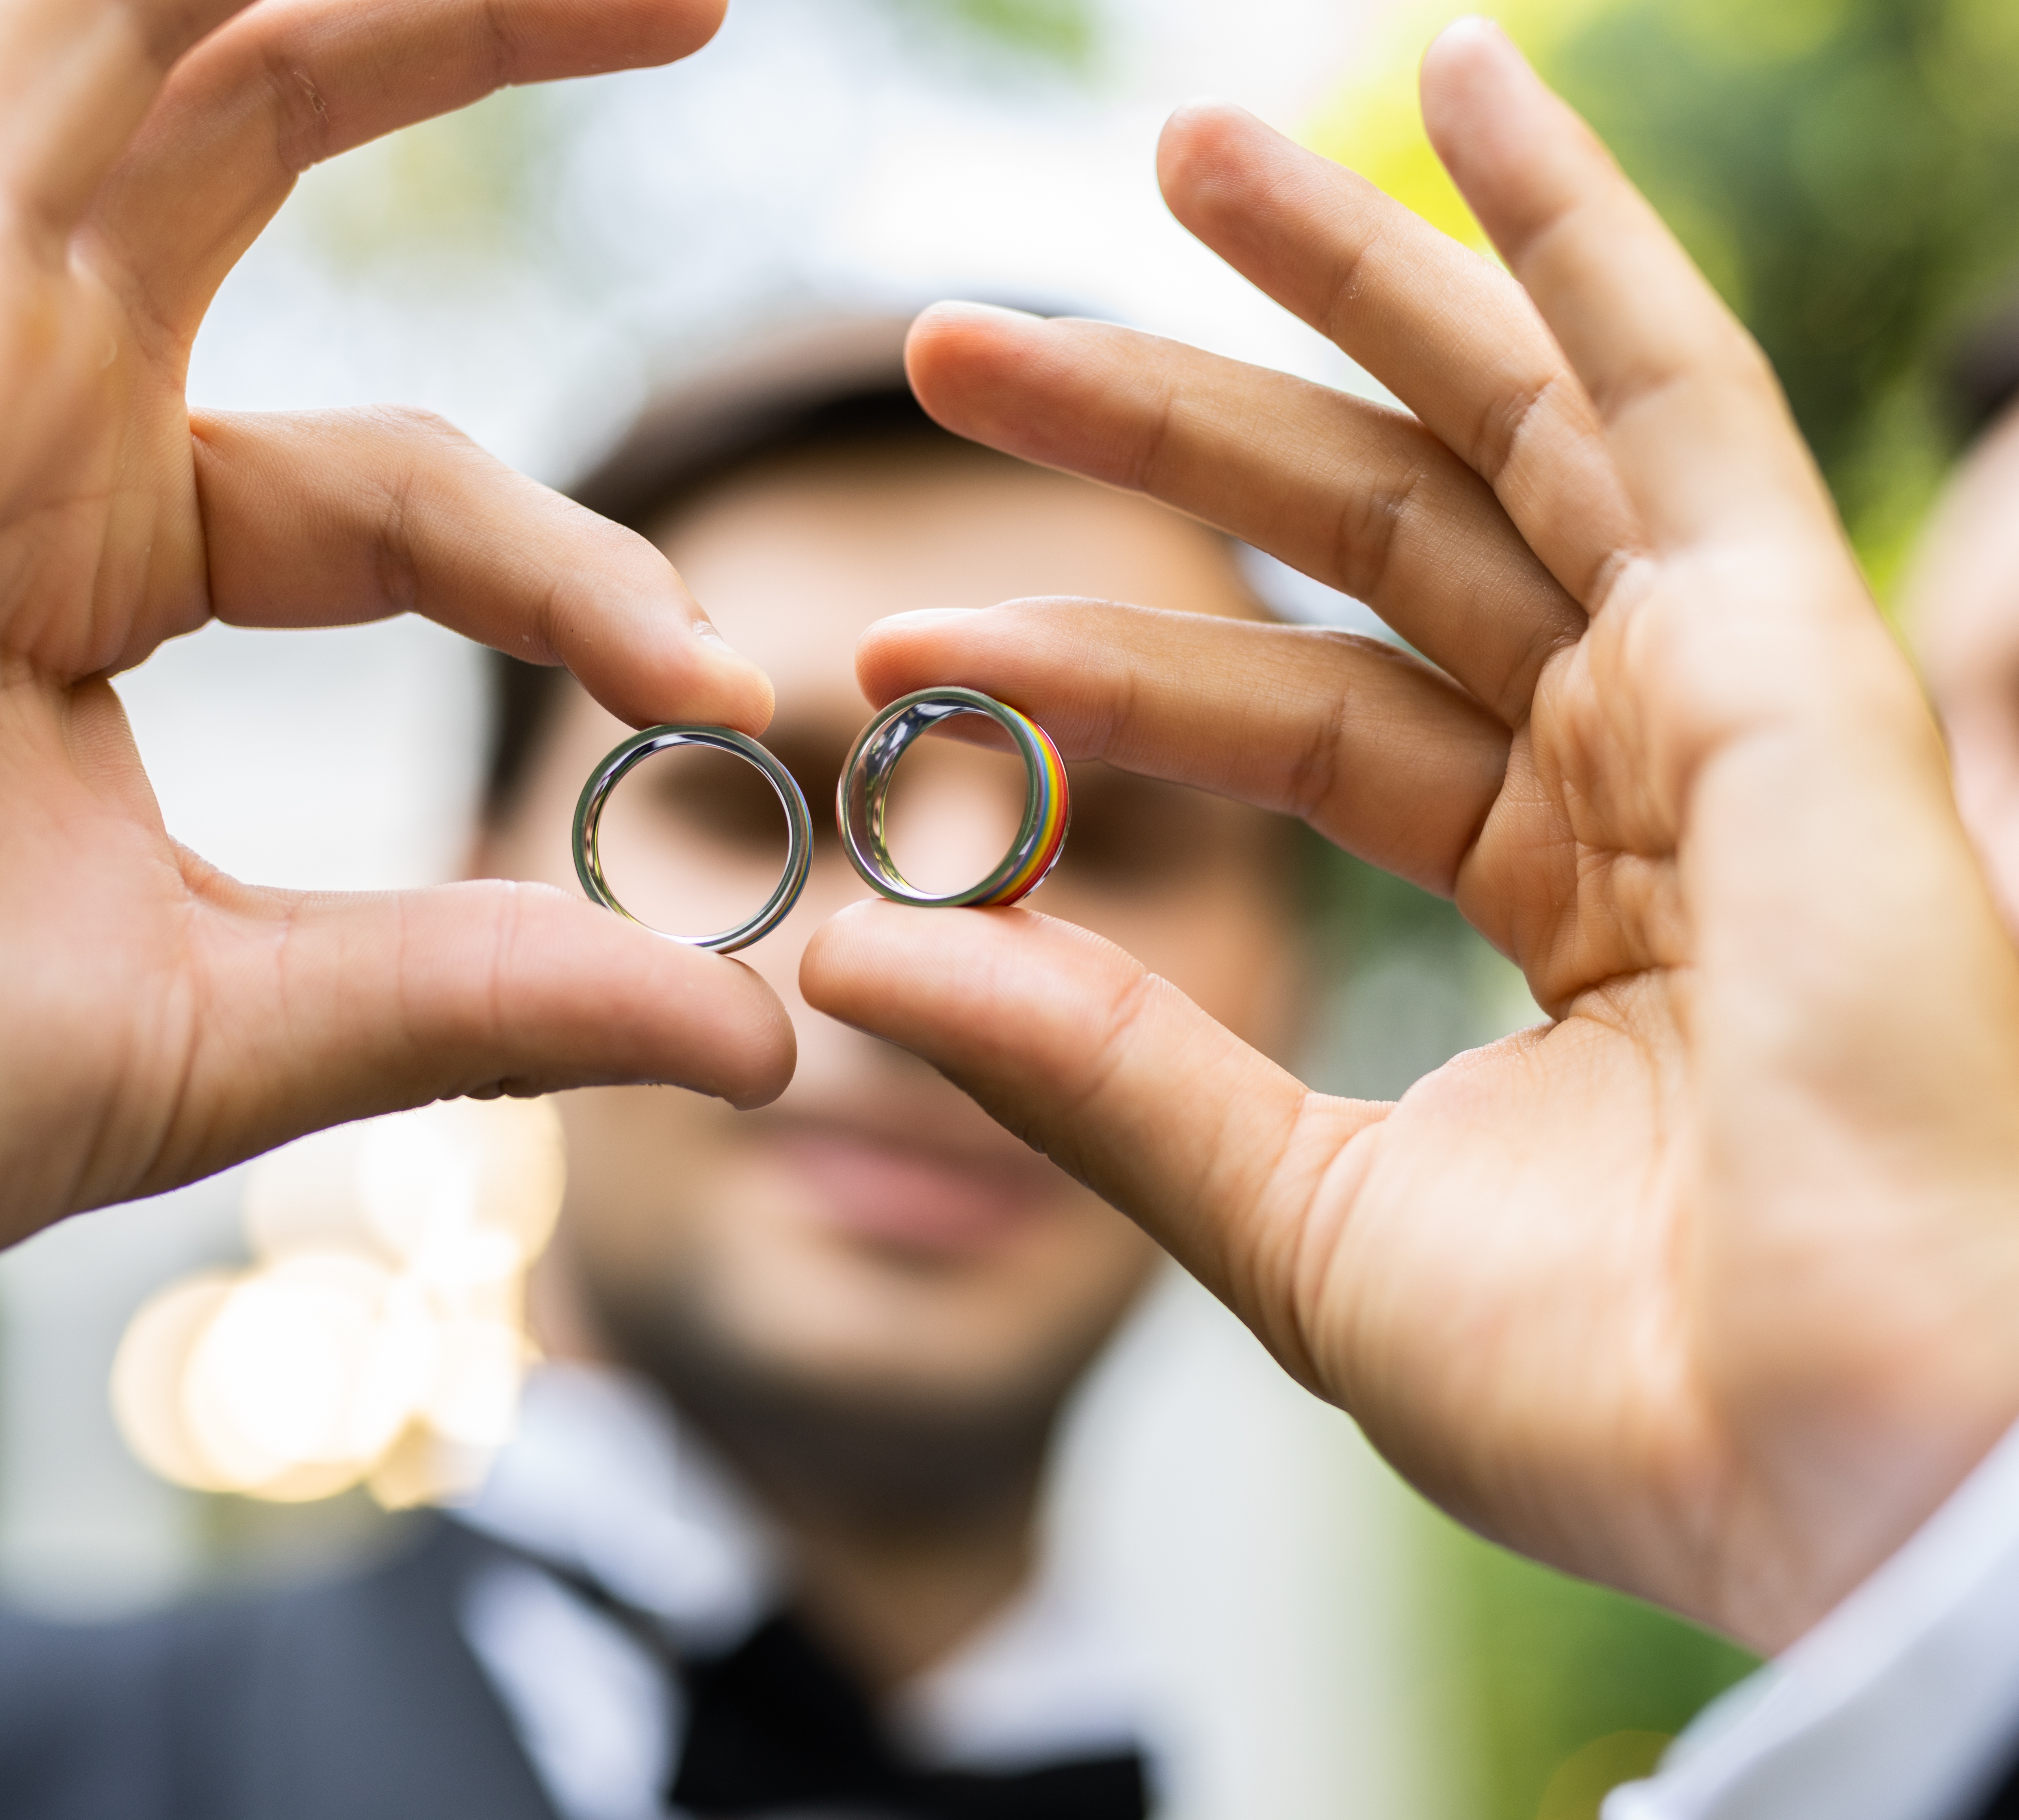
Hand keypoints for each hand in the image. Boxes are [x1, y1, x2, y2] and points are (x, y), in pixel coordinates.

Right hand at [0, 0, 795, 1241]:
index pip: (407, 498)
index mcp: (85, 539)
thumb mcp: (210, 1026)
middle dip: (461, 35)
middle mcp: (8, 386)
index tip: (717, 684)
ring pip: (138, 36)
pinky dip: (161, 3)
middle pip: (263, 142)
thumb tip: (763, 1046)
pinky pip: (45, 49)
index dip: (577, 581)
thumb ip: (479, 1000)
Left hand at [803, 21, 2018, 1646]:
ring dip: (1350, 272)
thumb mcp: (1301, 1218)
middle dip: (1170, 421)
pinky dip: (1579, 230)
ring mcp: (1726, 691)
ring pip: (1505, 426)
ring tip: (1170, 147)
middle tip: (956, 337)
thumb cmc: (1625, 1381)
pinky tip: (1470, 86)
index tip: (895, 646)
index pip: (1300, 719)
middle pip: (1374, 538)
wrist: (1857, 1457)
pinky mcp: (1792, 647)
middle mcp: (1642, 766)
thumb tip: (860, 955)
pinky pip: (1675, 387)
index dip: (1099, 662)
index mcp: (1563, 895)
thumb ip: (1107, 1069)